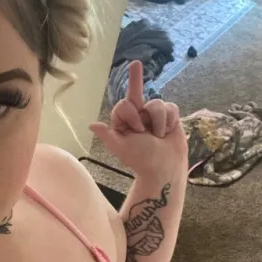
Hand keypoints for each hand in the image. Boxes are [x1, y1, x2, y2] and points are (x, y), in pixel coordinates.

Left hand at [90, 60, 187, 182]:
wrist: (166, 168)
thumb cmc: (142, 159)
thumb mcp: (121, 148)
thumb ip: (107, 135)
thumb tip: (91, 125)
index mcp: (122, 123)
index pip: (124, 105)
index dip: (132, 115)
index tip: (138, 130)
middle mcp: (136, 116)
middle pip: (136, 94)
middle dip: (139, 93)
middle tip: (143, 110)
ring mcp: (152, 115)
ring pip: (156, 103)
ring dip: (159, 122)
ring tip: (160, 137)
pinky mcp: (169, 116)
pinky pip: (170, 107)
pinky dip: (170, 121)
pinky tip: (168, 132)